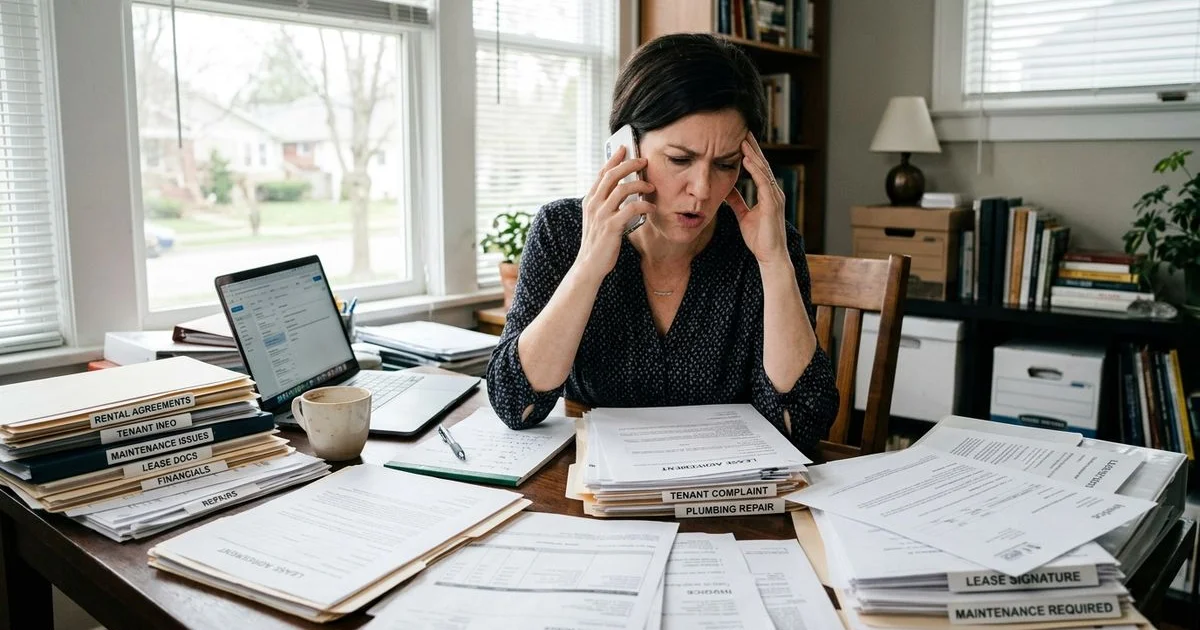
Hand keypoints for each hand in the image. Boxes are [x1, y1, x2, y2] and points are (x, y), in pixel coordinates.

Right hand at [574, 145, 655, 280]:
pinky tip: (651, 208)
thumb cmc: (597, 242)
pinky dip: (644, 205)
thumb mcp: (597, 218)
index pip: (602, 173)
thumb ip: (605, 203)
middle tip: (644, 161)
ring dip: (640, 185)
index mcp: (589, 200)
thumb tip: (622, 189)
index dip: (614, 158)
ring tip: (651, 188)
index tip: (625, 148)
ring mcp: (602, 214)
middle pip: (612, 175)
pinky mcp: (612, 226)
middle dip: (630, 164)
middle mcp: (593, 204)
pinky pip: (632, 208)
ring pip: (623, 189)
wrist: (589, 265)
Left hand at [725, 133, 788, 266]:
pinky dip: (755, 170)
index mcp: (768, 194)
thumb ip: (737, 202)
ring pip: (763, 170)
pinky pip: (763, 182)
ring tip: (743, 140)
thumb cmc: (760, 238)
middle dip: (752, 148)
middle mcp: (774, 192)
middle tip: (743, 131)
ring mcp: (775, 197)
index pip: (758, 169)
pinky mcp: (772, 204)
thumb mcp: (744, 216)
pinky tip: (747, 159)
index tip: (741, 140)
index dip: (750, 154)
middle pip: (762, 165)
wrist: (770, 256)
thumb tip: (727, 190)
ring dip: (753, 154)